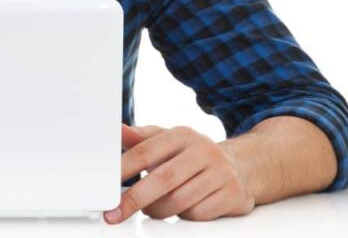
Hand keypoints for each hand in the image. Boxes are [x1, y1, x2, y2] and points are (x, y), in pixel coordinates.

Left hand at [103, 124, 254, 223]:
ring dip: (158, 210)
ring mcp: (221, 173)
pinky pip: (198, 214)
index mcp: (182, 134)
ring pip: (179, 201)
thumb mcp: (167, 140)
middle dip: (135, 199)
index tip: (106, 186)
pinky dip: (184, 216)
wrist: (241, 166)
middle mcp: (203, 151)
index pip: (146, 151)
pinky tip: (183, 208)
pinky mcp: (232, 195)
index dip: (123, 170)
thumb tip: (116, 131)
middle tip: (116, 212)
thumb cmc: (193, 155)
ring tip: (151, 208)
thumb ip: (140, 138)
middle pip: (162, 179)